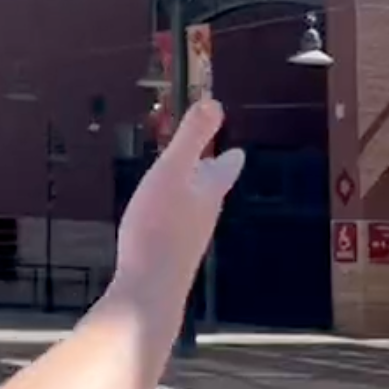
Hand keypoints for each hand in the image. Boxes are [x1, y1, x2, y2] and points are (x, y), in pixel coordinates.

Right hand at [113, 99, 243, 300]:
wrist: (150, 286)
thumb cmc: (159, 225)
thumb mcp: (172, 171)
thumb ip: (191, 137)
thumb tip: (215, 101)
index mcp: (208, 192)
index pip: (224, 169)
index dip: (230, 159)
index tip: (238, 152)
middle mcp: (203, 216)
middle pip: (212, 190)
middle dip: (212, 175)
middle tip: (213, 163)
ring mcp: (187, 239)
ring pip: (194, 209)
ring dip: (192, 195)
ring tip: (183, 186)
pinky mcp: (169, 256)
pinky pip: (175, 227)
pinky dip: (172, 215)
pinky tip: (158, 221)